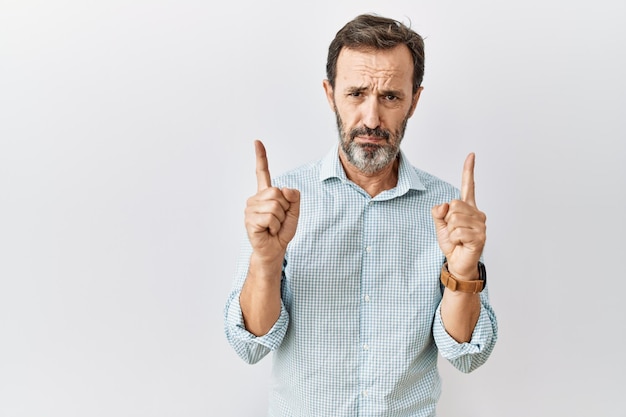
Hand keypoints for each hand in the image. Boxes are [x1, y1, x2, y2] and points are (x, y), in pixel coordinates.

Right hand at [244, 140, 299, 263]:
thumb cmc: (282, 231)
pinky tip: (268, 231)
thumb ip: (294, 197)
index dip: (261, 157)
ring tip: (273, 226)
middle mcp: (255, 199)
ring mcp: (250, 209)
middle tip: (278, 220)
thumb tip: (284, 189)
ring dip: (280, 219)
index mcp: (265, 194)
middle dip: (285, 208)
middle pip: (277, 192)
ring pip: (275, 206)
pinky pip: (270, 217)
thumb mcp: (294, 211)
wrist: (275, 249)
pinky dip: (275, 226)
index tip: (257, 142)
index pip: (262, 172)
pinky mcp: (250, 220)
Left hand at [431, 153, 486, 280]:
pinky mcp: (480, 237)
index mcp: (468, 208)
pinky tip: (460, 244)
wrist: (457, 263)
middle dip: (448, 219)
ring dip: (451, 231)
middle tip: (453, 231)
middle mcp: (477, 214)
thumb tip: (445, 205)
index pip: (468, 186)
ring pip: (455, 219)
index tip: (471, 155)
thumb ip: (439, 212)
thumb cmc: (452, 243)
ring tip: (457, 239)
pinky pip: (458, 232)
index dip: (468, 171)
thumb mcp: (440, 224)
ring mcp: (481, 225)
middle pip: (455, 204)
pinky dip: (454, 239)